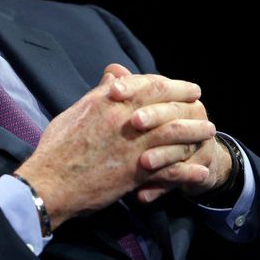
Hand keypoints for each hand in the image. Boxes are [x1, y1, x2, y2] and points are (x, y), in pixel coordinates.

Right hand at [14, 64, 213, 228]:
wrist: (50, 182)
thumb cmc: (57, 147)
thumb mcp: (76, 112)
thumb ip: (99, 94)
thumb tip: (115, 76)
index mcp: (107, 101)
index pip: (147, 84)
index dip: (169, 84)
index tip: (181, 86)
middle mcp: (123, 119)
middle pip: (166, 104)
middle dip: (187, 102)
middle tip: (201, 103)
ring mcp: (131, 145)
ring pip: (173, 134)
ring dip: (195, 133)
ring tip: (209, 133)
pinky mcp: (134, 172)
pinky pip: (169, 169)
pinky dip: (186, 170)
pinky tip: (199, 170)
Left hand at [109, 65, 233, 202]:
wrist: (188, 161)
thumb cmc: (155, 128)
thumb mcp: (141, 109)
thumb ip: (129, 92)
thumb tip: (112, 71)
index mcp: (177, 95)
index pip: (158, 86)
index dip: (135, 86)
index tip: (113, 91)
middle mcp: (192, 115)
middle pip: (174, 112)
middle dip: (154, 116)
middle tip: (133, 122)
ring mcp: (198, 143)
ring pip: (180, 147)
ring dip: (161, 155)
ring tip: (142, 162)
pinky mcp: (198, 171)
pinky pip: (180, 180)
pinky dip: (160, 189)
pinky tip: (142, 196)